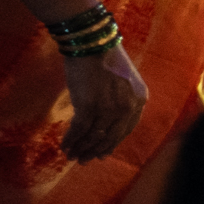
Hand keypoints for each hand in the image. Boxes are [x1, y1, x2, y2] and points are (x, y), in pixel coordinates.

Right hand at [60, 45, 147, 160]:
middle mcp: (128, 106)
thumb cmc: (103, 59)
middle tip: (83, 160)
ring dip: (81, 148)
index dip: (112, 144)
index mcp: (139, 100)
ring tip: (71, 155)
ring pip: (94, 135)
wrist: (91, 43)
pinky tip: (64, 146)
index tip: (102, 154)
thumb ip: (118, 102)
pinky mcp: (90, 106)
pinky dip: (71, 140)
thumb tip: (104, 125)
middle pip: (110, 136)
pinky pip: (79, 130)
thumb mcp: (120, 83)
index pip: (126, 130)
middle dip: (95, 150)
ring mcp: (109, 107)